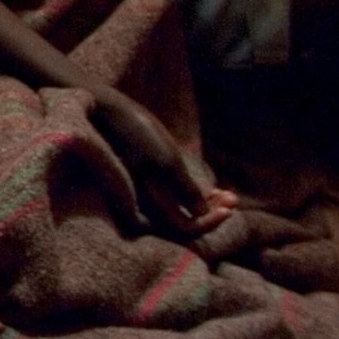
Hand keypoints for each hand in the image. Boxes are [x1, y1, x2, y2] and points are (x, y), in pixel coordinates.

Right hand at [88, 88, 234, 238]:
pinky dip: (192, 196)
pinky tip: (207, 187)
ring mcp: (145, 193)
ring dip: (205, 205)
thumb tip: (201, 215)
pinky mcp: (145, 181)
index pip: (185, 229)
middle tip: (233, 198)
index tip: (230, 207)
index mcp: (147, 203)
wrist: (106, 110)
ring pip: (179, 212)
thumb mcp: (166, 160)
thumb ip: (184, 189)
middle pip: (183, 223)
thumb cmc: (136, 133)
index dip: (209, 222)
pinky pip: (173, 200)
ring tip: (226, 193)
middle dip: (211, 212)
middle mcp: (145, 203)